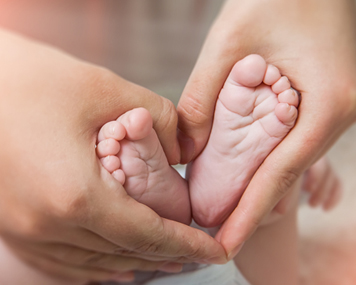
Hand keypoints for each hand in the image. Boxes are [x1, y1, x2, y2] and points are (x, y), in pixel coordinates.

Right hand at [0, 28, 225, 282]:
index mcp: (75, 194)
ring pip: (94, 263)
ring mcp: (24, 231)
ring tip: (164, 259)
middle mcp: (47, 224)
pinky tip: (114, 263)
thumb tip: (183, 148)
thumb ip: (159, 119)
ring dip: (134, 262)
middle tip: (195, 252)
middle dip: (165, 255)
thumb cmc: (30, 80)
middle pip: (124, 252)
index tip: (216, 250)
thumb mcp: (105, 90)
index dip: (188, 244)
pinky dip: (96, 265)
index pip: (148, 234)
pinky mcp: (11, 225)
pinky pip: (62, 261)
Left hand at [178, 0, 355, 255]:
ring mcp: (330, 111)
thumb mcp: (230, 42)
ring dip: (252, 185)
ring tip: (218, 206)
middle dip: (248, 206)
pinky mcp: (320, 104)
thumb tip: (186, 151)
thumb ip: (203, 98)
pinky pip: (289, 144)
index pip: (280, 176)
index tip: (224, 243)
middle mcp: (335, 115)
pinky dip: (261, 162)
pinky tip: (237, 170)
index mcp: (326, 104)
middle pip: (284, 177)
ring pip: (286, 163)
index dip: (248, 214)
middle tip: (213, 229)